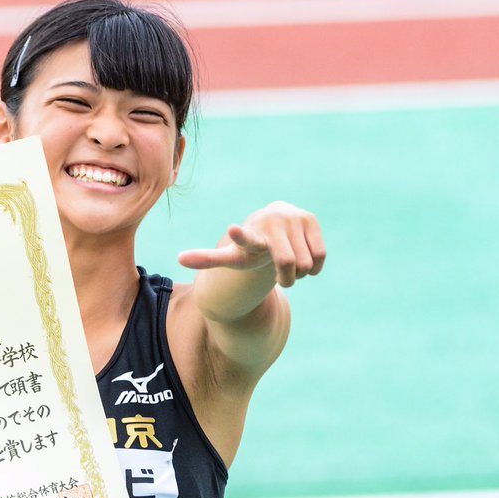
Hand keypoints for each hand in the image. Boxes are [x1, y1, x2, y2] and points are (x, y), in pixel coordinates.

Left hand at [178, 201, 324, 286]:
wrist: (273, 223)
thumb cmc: (251, 248)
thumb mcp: (233, 257)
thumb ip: (207, 259)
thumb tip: (178, 259)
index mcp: (249, 237)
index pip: (244, 238)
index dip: (240, 237)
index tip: (233, 230)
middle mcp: (271, 223)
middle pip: (289, 265)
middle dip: (288, 278)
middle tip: (281, 275)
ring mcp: (292, 219)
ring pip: (307, 264)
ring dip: (301, 273)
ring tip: (290, 263)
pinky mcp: (310, 219)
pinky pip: (320, 256)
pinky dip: (315, 267)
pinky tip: (305, 258)